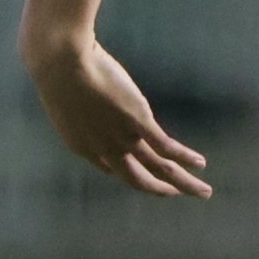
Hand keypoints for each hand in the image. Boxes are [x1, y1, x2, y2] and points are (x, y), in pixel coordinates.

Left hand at [22, 20, 210, 197]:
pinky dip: (185, 158)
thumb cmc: (56, 71)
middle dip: (160, 189)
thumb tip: (83, 101)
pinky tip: (200, 164)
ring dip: (183, 182)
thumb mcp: (62, 98)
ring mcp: (122, 137)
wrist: (61, 64)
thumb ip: (76, 109)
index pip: (109, 168)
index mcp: (82, 145)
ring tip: (202, 191)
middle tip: (177, 195)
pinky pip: (166, 147)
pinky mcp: (138, 122)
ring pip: (159, 169)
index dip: (125, 171)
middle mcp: (104, 150)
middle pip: (137, 179)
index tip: (138, 171)